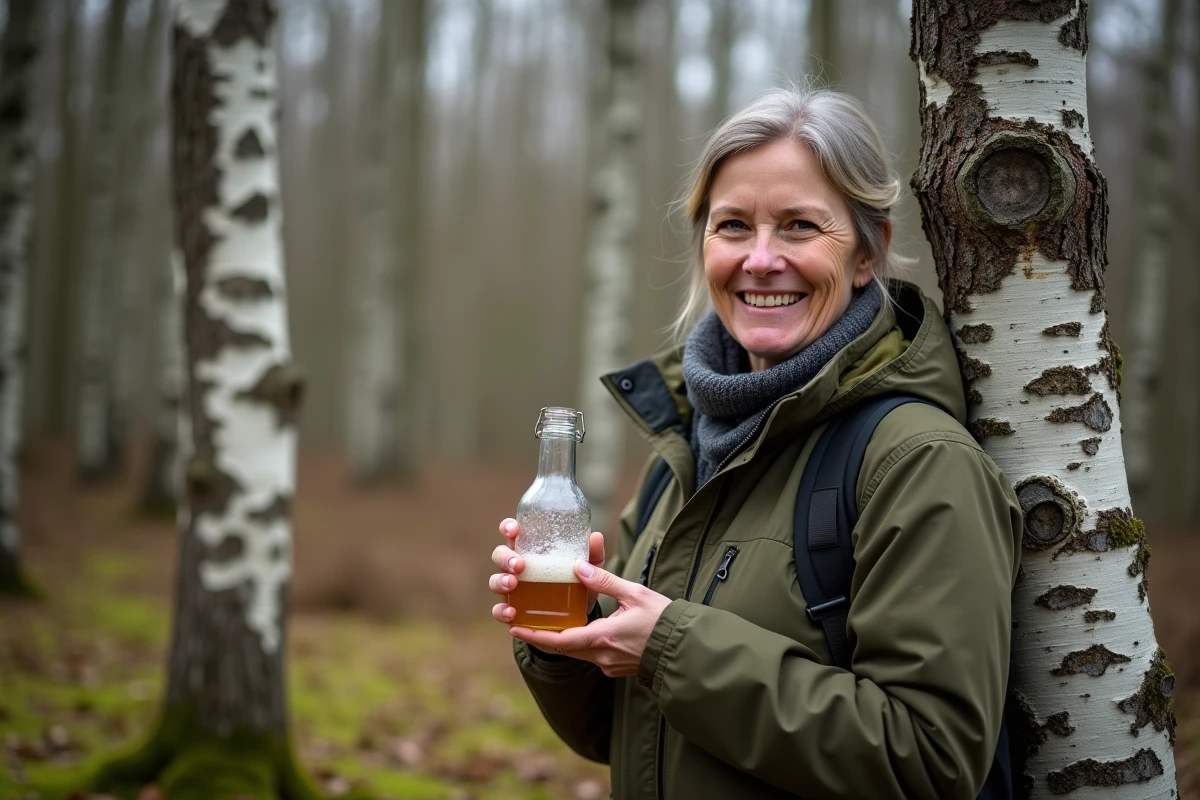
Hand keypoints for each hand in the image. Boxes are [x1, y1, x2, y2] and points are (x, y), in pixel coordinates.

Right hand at [489, 518, 605, 622]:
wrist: (578, 615)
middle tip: (520, 565)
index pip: (513, 533)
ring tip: (512, 585)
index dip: (508, 528)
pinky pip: (498, 609)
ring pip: (495, 580)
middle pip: (499, 554)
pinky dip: (501, 610)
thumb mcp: (588, 568)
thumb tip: (596, 537)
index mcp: (531, 548)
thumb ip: (592, 554)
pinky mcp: (512, 608)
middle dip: (505, 557)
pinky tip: (512, 612)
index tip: (515, 530)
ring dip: (500, 581)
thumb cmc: (578, 582)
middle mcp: (516, 565)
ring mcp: (511, 587)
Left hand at [509, 561, 672, 677]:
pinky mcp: (617, 667)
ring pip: (577, 651)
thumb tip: (579, 568)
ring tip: (547, 622)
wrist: (686, 649)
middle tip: (522, 623)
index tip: (514, 628)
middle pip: (563, 648)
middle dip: (542, 636)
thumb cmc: (664, 620)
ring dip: (561, 638)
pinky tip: (579, 628)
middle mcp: (603, 656)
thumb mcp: (635, 594)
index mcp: (603, 638)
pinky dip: (580, 642)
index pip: (559, 641)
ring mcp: (610, 665)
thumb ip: (606, 581)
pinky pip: (591, 655)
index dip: (534, 635)